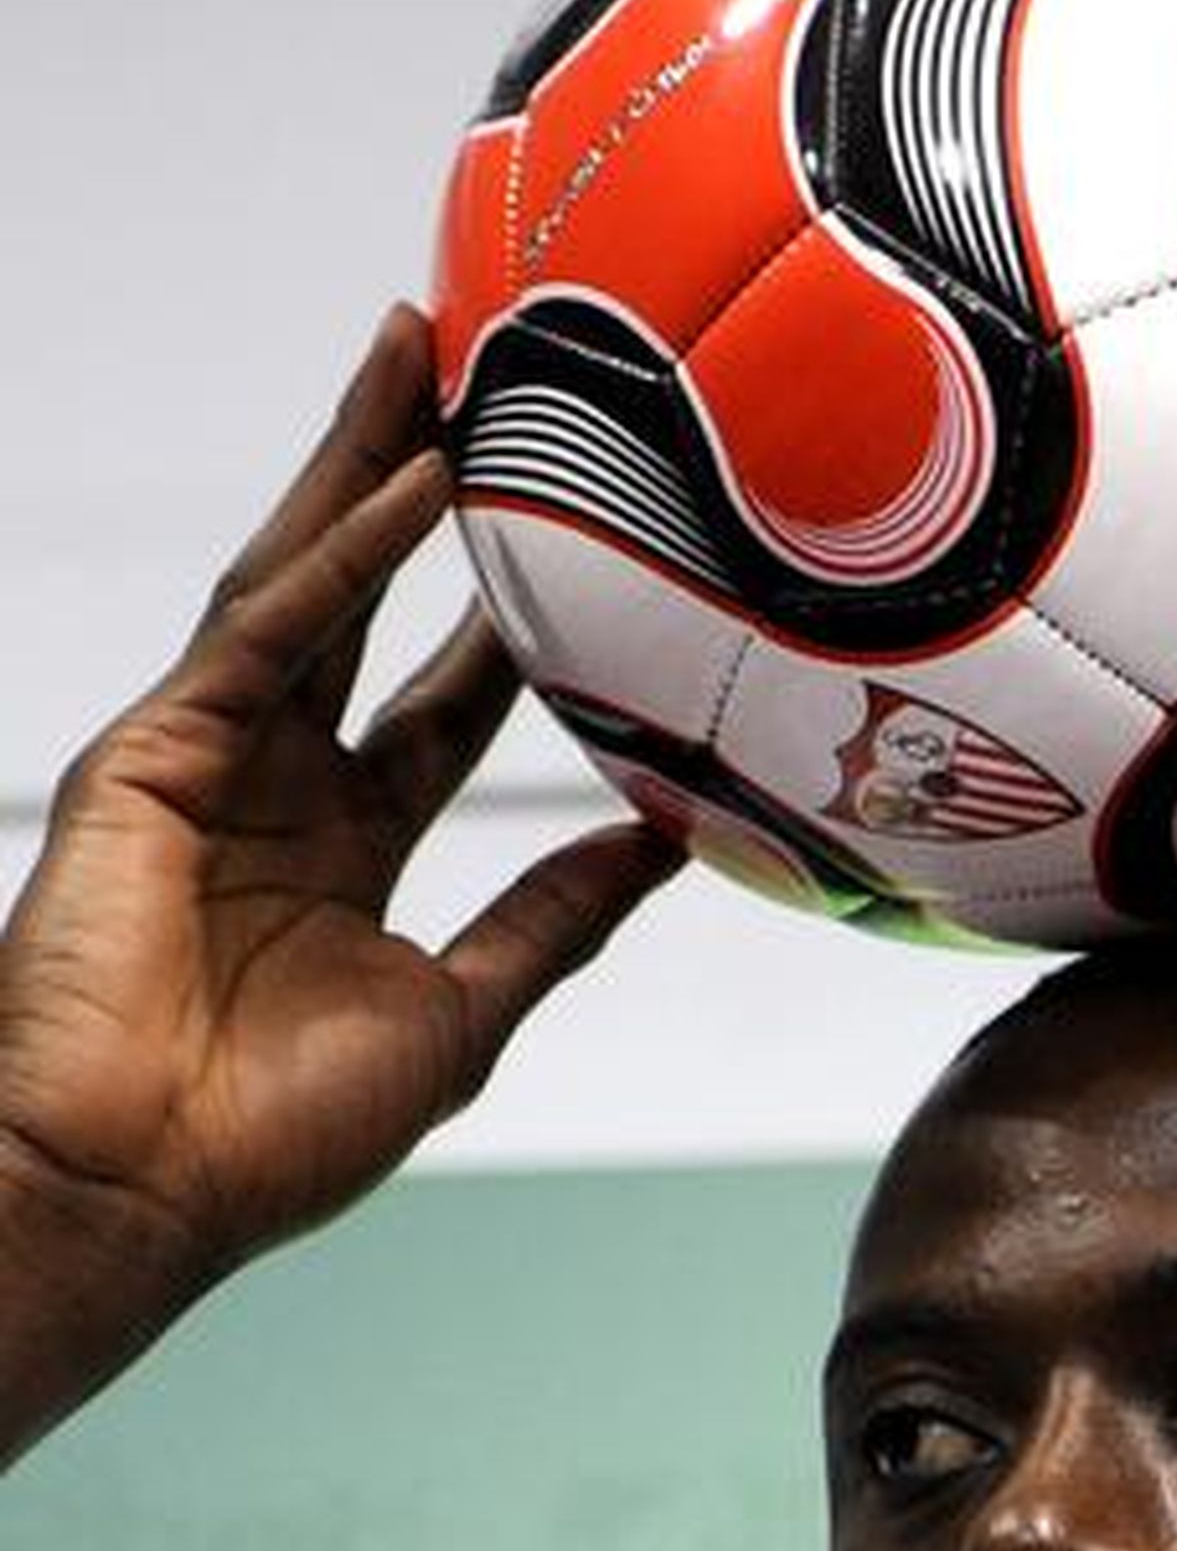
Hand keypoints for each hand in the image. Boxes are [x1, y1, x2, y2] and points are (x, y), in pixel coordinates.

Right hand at [0, 305, 679, 1455]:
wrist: (136, 1193)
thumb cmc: (281, 1137)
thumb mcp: (462, 1011)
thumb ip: (554, 917)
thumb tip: (666, 844)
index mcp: (348, 850)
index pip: (451, 709)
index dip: (513, 628)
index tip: (588, 547)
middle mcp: (281, 785)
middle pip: (368, 607)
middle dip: (423, 498)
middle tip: (496, 391)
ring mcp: (210, 756)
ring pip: (303, 578)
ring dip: (364, 465)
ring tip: (428, 357)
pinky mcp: (153, 748)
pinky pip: (266, 630)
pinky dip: (341, 553)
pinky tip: (416, 480)